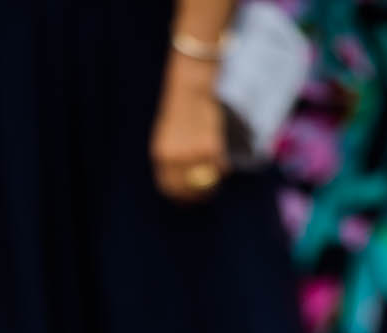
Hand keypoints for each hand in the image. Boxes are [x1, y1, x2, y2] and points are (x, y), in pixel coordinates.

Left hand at [150, 53, 226, 200]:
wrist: (193, 81)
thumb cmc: (184, 105)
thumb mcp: (172, 134)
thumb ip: (177, 157)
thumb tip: (193, 181)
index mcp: (161, 155)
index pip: (170, 188)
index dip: (183, 195)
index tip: (194, 196)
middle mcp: (174, 159)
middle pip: (190, 190)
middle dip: (202, 191)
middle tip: (212, 188)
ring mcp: (192, 155)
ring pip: (209, 179)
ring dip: (216, 175)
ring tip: (218, 163)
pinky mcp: (210, 148)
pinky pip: (221, 166)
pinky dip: (225, 163)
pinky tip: (223, 150)